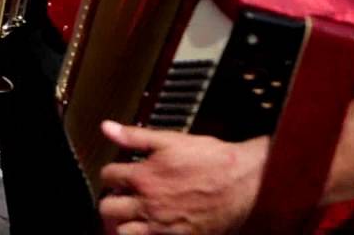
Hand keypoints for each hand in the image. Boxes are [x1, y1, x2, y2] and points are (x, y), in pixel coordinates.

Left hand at [98, 122, 265, 234]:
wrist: (246, 182)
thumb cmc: (212, 160)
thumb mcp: (170, 140)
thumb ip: (134, 136)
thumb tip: (107, 128)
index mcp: (143, 177)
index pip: (107, 176)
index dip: (110, 173)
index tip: (117, 174)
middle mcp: (148, 204)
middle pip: (108, 208)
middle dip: (110, 200)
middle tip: (118, 197)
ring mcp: (163, 225)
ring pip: (123, 232)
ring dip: (122, 224)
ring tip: (129, 216)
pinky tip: (149, 228)